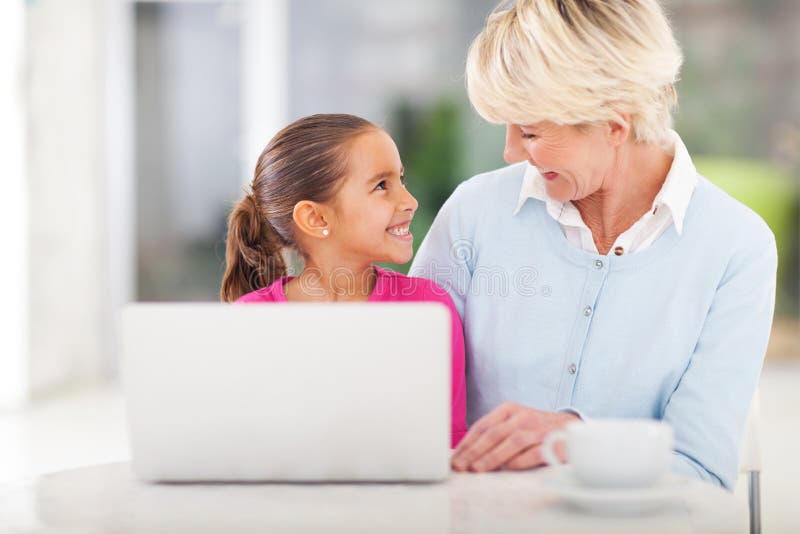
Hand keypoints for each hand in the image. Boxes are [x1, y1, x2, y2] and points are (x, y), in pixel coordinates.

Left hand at [451, 402, 578, 472]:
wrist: (571, 428)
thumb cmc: (535, 430)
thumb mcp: (513, 424)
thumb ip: (494, 435)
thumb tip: (467, 455)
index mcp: (509, 410)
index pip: (482, 426)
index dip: (466, 443)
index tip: (455, 459)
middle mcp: (523, 416)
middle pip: (494, 433)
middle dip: (474, 452)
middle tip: (461, 467)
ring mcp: (539, 429)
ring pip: (512, 441)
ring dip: (493, 456)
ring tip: (478, 469)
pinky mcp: (554, 442)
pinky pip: (534, 452)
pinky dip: (520, 461)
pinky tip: (508, 469)